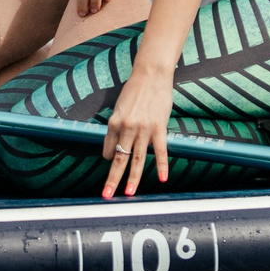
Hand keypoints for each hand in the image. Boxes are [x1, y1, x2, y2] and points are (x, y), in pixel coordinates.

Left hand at [101, 60, 175, 197]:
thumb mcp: (119, 107)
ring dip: (133, 179)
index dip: (108, 158)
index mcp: (113, 122)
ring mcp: (143, 129)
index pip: (108, 149)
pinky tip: (163, 179)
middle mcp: (126, 127)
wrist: (151, 75)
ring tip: (128, 193)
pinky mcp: (158, 128)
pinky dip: (162, 166)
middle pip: (119, 159)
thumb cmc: (134, 90)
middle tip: (106, 195)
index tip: (110, 164)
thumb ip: (117, 125)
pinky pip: (160, 151)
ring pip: (137, 159)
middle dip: (112, 179)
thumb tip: (116, 142)